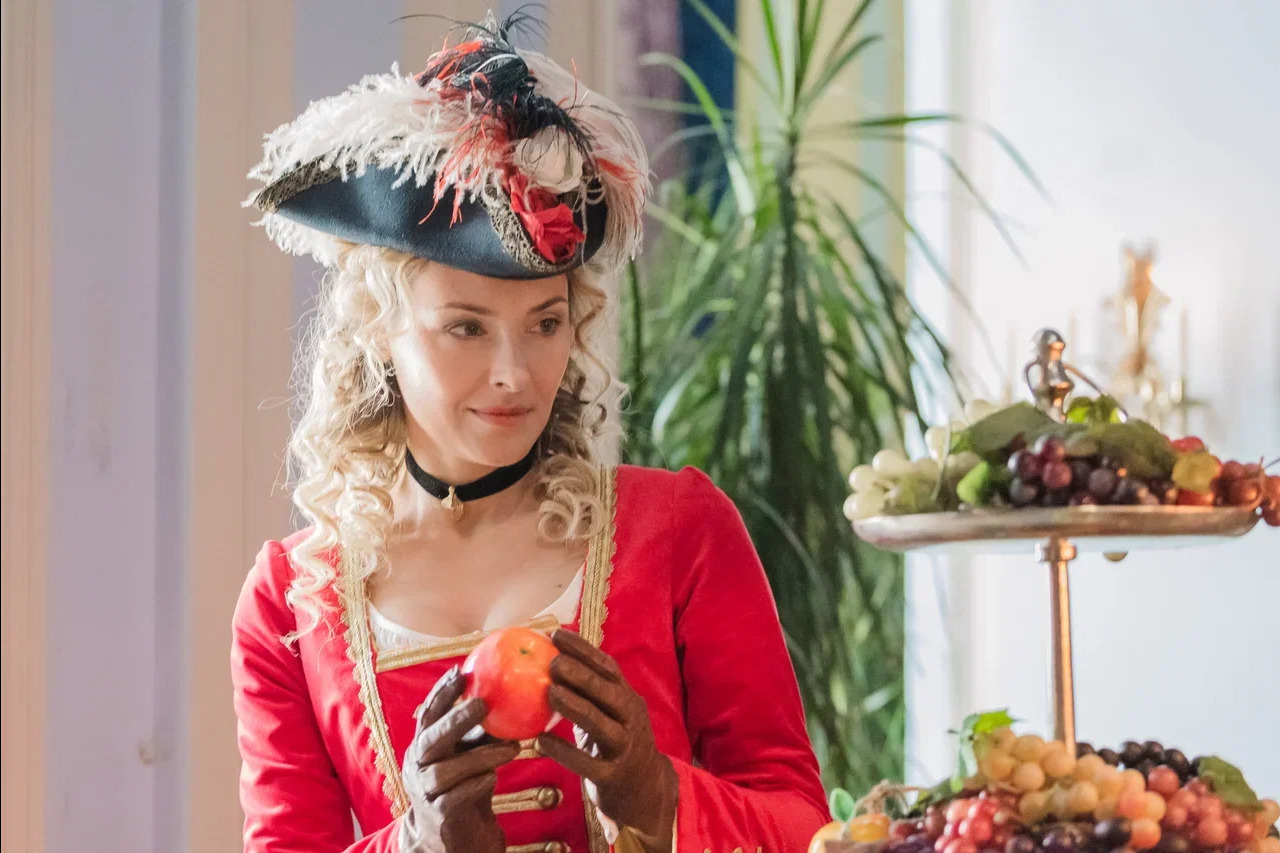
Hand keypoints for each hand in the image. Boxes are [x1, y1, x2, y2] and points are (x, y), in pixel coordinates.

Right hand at [399, 665, 520, 852]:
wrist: (456, 836)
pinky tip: (493, 778)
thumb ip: (483, 730)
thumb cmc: (465, 785)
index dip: (441, 693)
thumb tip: (514, 694)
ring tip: (513, 747)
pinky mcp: (439, 815)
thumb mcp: (471, 753)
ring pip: (446, 770)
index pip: (427, 715)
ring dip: (481, 756)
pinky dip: (477, 785)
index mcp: (423, 746)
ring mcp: (425, 792)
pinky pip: (456, 797)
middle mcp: (417, 766)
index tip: (460, 672)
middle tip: (483, 704)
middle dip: (455, 719)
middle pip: (430, 739)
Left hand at [534, 630, 677, 852]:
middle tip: (553, 662)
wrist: (645, 790)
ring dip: (575, 706)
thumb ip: (589, 693)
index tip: (557, 634)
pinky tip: (542, 741)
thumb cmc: (615, 743)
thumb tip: (549, 660)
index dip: (583, 650)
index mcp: (628, 699)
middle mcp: (631, 719)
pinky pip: (587, 763)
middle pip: (608, 692)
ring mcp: (624, 747)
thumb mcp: (611, 714)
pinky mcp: (613, 776)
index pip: (608, 668)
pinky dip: (564, 751)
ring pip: (601, 724)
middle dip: (581, 675)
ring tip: (550, 692)